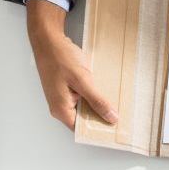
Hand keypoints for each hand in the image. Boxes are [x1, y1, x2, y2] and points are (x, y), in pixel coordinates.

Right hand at [25, 0, 117, 129]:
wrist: (48, 38)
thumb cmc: (60, 57)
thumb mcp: (82, 80)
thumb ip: (97, 100)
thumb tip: (111, 118)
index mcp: (61, 110)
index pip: (82, 129)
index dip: (98, 130)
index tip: (115, 130)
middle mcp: (60, 107)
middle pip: (83, 120)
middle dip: (100, 118)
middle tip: (120, 117)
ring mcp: (62, 98)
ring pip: (84, 108)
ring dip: (97, 106)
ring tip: (115, 105)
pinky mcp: (66, 89)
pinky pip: (82, 98)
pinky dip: (93, 96)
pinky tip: (104, 92)